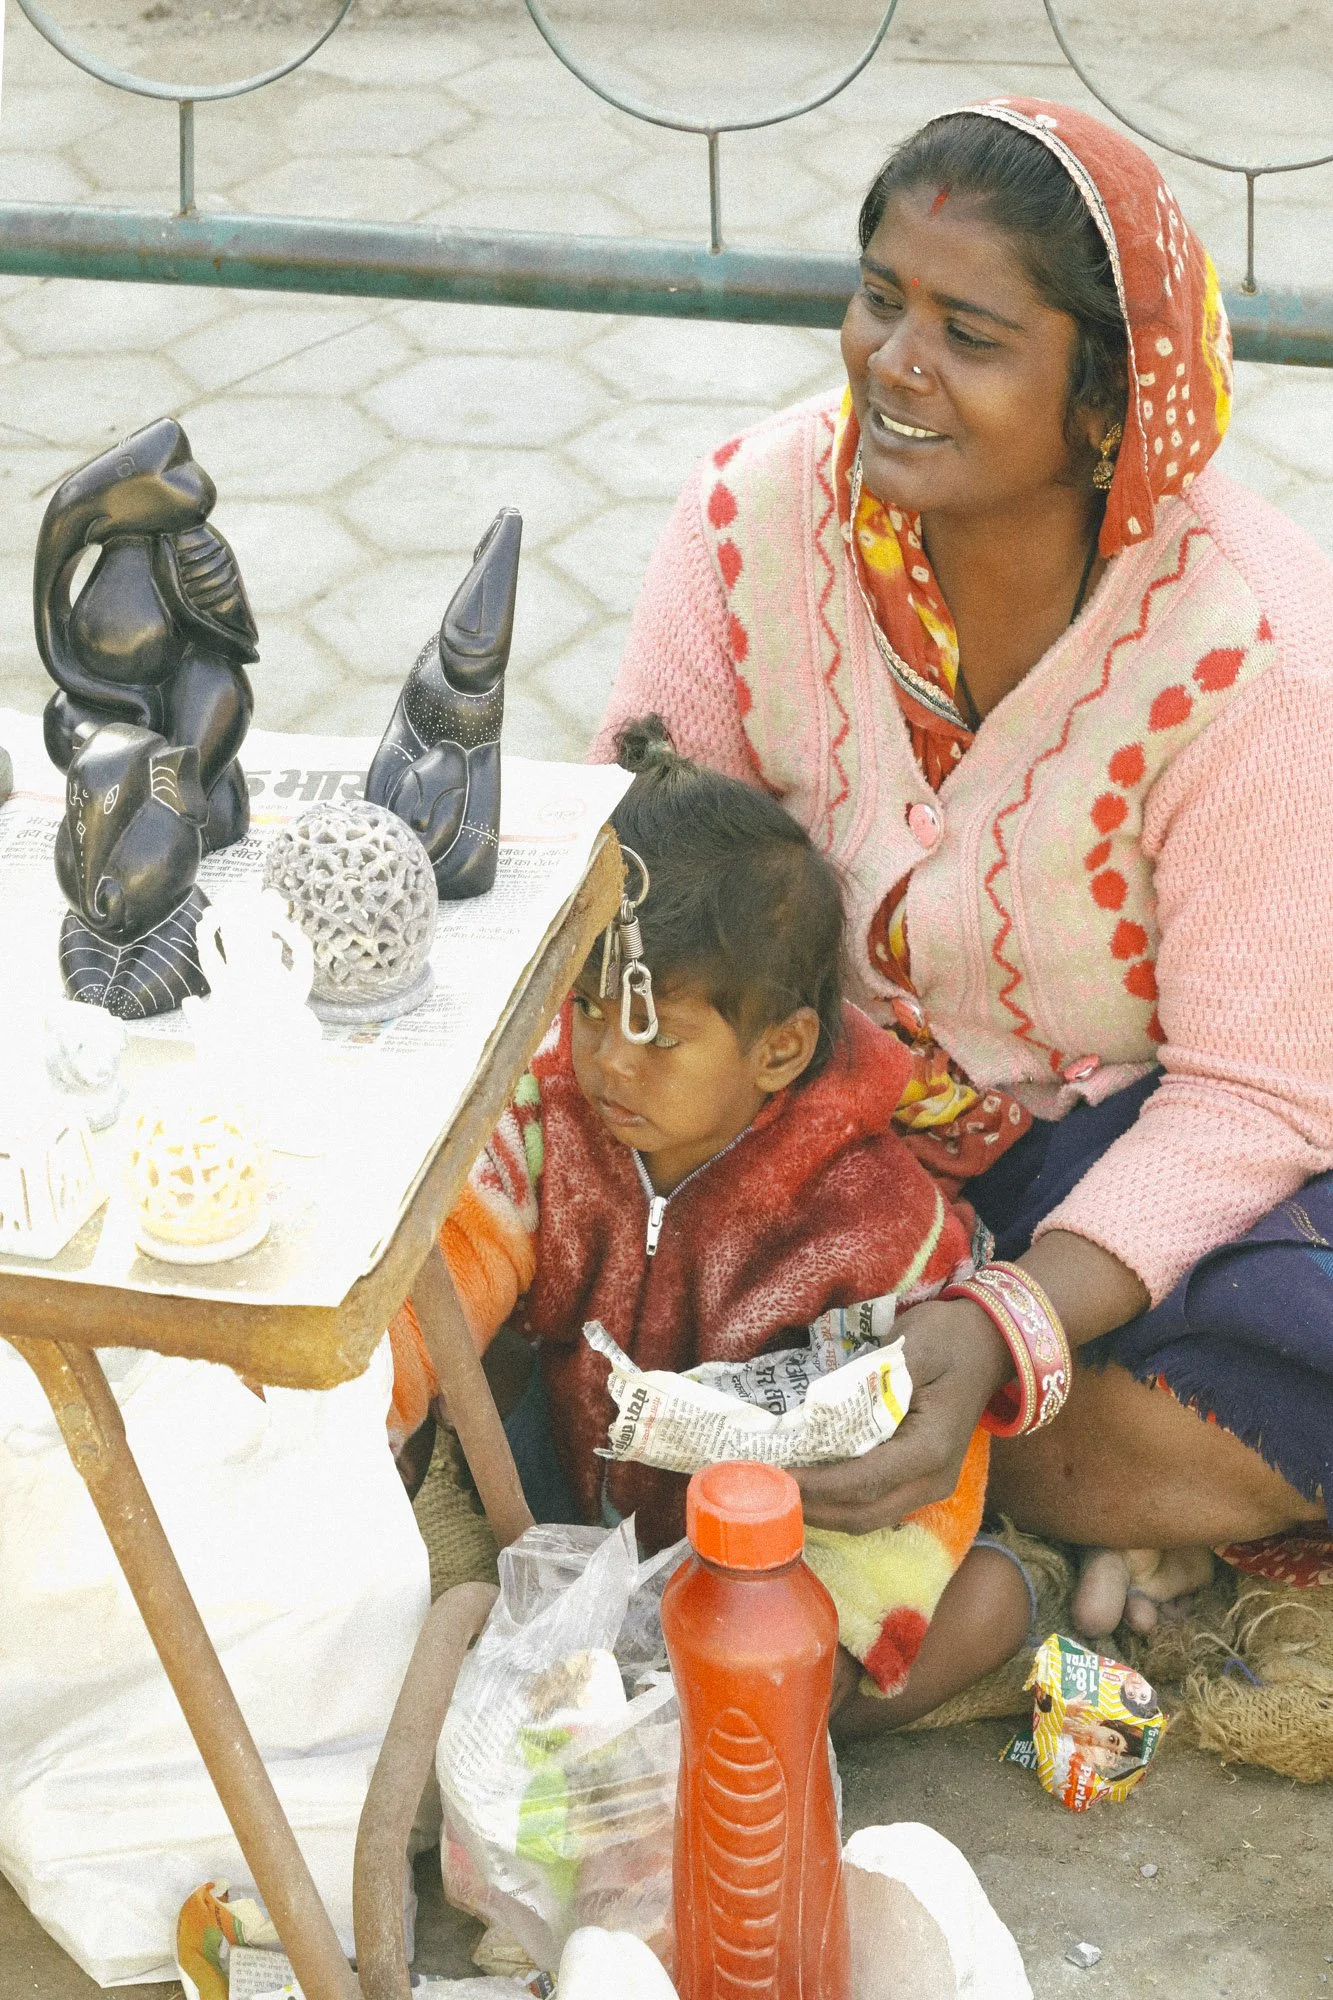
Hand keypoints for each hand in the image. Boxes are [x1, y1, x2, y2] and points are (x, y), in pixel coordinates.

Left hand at [794, 1298, 1011, 1532]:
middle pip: (862, 1514)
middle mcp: (933, 1480)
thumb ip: (870, 1380)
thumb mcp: (912, 1346)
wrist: (988, 1343)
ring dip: (819, 1510)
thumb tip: (821, 1407)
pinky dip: (835, 1500)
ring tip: (774, 1491)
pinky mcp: (916, 1480)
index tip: (775, 1475)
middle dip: (810, 1508)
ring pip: (865, 1516)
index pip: (864, 1482)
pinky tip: (804, 1484)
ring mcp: (927, 1485)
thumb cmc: (949, 1339)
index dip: (817, 1485)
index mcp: (932, 1449)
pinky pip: (871, 1502)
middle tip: (761, 1489)